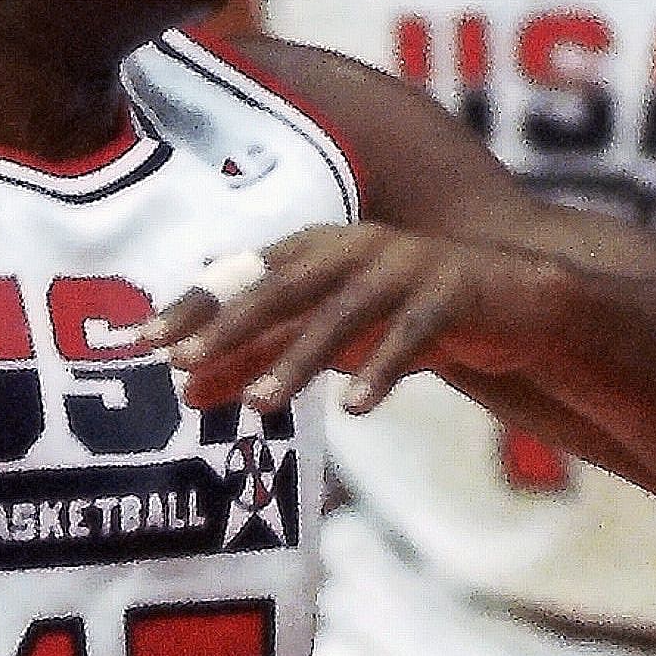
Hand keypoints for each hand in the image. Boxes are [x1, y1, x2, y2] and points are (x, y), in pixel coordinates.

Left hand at [140, 226, 564, 415]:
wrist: (512, 302)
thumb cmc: (400, 318)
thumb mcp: (325, 342)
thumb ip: (258, 358)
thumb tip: (182, 390)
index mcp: (316, 248)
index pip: (242, 275)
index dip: (193, 306)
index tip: (144, 342)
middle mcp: (354, 246)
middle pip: (282, 285)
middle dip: (230, 324)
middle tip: (183, 362)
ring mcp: (406, 265)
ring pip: (343, 312)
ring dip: (299, 358)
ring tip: (261, 405)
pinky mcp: (453, 292)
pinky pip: (412, 332)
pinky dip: (383, 368)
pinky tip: (355, 408)